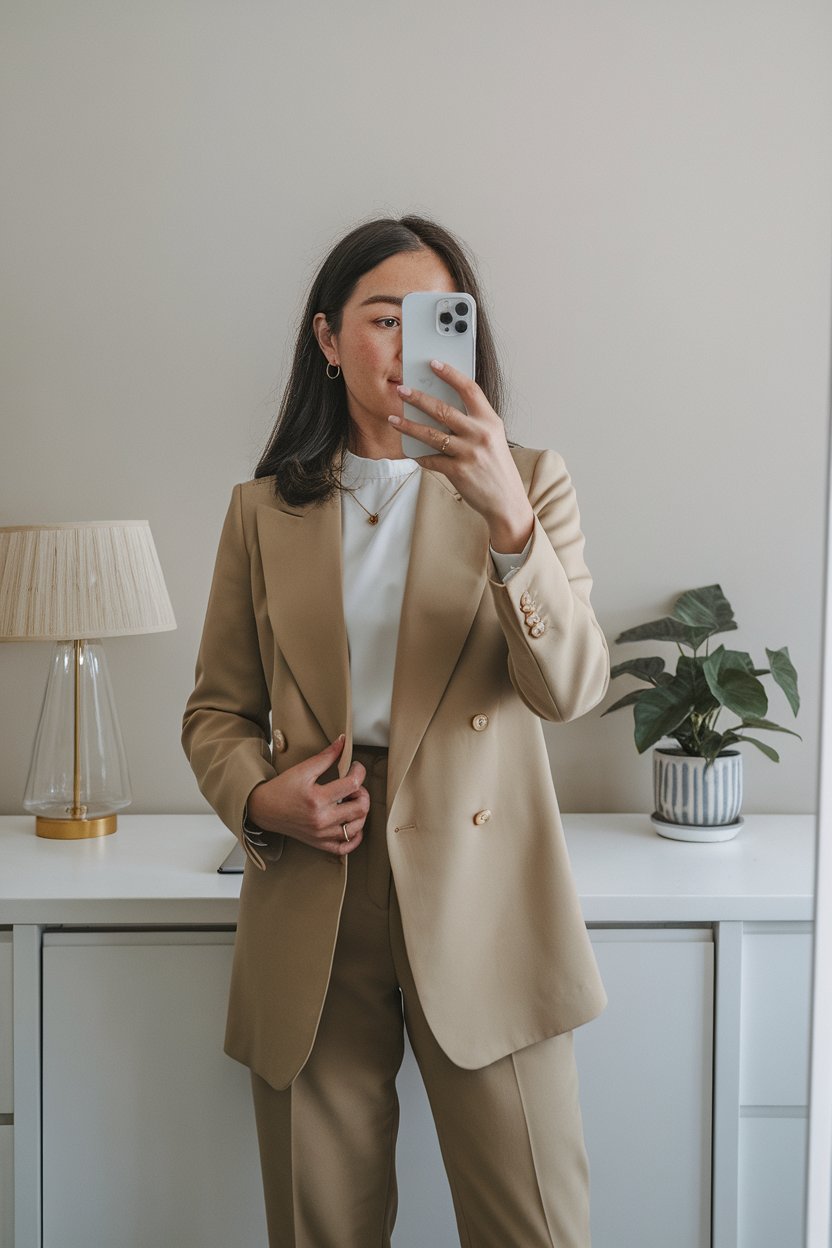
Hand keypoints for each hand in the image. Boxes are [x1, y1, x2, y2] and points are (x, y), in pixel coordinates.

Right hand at [246, 735, 368, 856]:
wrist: (264, 809)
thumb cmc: (282, 789)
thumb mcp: (303, 769)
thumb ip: (326, 756)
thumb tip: (342, 742)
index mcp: (317, 799)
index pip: (353, 784)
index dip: (359, 771)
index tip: (355, 767)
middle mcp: (321, 819)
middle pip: (360, 808)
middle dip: (363, 793)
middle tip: (354, 786)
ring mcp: (321, 834)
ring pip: (356, 828)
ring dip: (360, 813)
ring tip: (352, 802)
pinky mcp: (319, 843)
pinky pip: (344, 847)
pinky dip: (354, 837)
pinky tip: (352, 825)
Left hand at [389, 361, 534, 551]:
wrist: (507, 501)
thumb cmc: (497, 467)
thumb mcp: (493, 439)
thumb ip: (474, 423)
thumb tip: (442, 409)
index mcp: (490, 422)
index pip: (470, 389)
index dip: (451, 374)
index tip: (434, 363)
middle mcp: (480, 434)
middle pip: (443, 409)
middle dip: (418, 398)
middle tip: (402, 390)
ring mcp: (469, 453)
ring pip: (431, 434)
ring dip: (409, 425)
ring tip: (394, 418)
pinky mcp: (458, 471)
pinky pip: (431, 459)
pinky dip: (418, 455)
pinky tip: (409, 451)